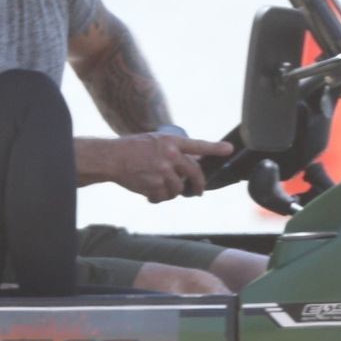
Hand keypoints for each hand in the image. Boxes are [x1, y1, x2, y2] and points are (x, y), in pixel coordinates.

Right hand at [79, 133, 234, 201]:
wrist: (110, 158)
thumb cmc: (131, 149)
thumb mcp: (154, 142)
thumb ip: (173, 150)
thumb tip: (192, 162)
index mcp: (171, 142)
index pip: (199, 145)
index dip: (215, 148)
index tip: (229, 149)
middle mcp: (170, 156)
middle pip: (194, 174)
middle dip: (198, 185)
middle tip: (198, 192)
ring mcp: (163, 172)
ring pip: (178, 189)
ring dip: (171, 192)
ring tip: (158, 188)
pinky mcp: (155, 186)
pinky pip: (164, 197)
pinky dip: (158, 198)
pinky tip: (149, 193)